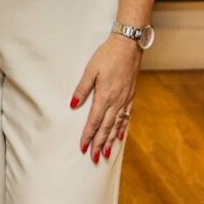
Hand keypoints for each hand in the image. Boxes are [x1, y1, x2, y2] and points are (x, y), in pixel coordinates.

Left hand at [70, 33, 140, 163]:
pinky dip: (122, 128)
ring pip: (117, 125)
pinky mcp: (130, 96)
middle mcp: (116, 101)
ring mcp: (125, 99)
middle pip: (106, 127)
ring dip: (110, 140)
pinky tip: (120, 136)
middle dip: (99, 143)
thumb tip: (73, 105)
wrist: (128, 45)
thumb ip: (82, 88)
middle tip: (93, 158)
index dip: (88, 135)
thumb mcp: (90, 70)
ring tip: (105, 153)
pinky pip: (127, 117)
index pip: (94, 121)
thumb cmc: (107, 55)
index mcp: (104, 96)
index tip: (83, 147)